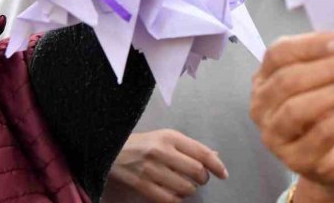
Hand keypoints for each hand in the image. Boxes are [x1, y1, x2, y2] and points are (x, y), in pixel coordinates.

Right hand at [105, 129, 227, 202]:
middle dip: (203, 178)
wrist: (109, 150)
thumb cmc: (142, 143)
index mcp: (170, 137)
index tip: (223, 174)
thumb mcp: (165, 137)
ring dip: (190, 190)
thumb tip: (215, 156)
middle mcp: (162, 151)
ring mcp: (150, 169)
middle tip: (201, 179)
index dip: (216, 165)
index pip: (201, 152)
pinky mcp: (141, 185)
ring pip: (184, 187)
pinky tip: (175, 195)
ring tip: (187, 186)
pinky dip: (177, 200)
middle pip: (196, 171)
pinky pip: (168, 199)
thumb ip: (189, 147)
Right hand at [250, 32, 333, 201]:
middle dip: (327, 68)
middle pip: (287, 80)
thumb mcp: (325, 79)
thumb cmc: (328, 111)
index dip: (310, 45)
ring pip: (298, 109)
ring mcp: (274, 136)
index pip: (278, 54)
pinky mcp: (296, 159)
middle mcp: (261, 107)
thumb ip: (327, 59)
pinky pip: (322, 134)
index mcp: (264, 79)